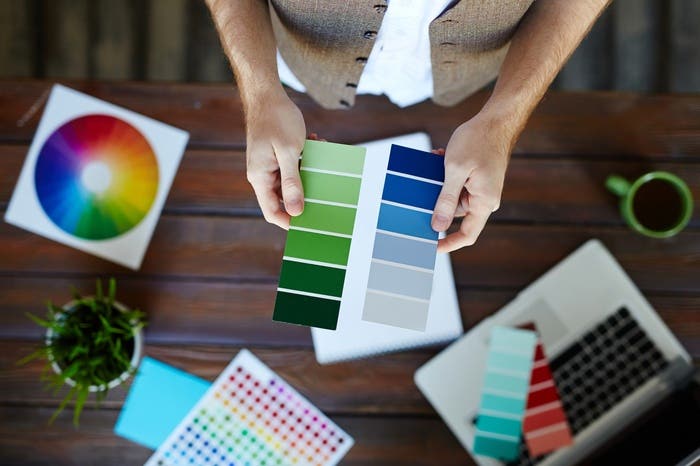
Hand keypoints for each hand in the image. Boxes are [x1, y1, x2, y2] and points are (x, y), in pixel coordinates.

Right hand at [245, 88, 305, 228]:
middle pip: (283, 199)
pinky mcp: (277, 156)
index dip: (290, 222)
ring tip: (318, 154)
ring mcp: (269, 165)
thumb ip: (292, 183)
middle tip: (325, 188)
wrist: (267, 94)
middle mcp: (263, 175)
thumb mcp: (288, 152)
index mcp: (260, 178)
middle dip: (305, 194)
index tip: (310, 223)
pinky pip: (293, 166)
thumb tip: (297, 211)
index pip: (272, 212)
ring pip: (291, 182)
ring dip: (308, 172)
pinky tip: (314, 143)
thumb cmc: (276, 119)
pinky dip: (305, 159)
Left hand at [431, 113, 513, 251]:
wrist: (496, 119)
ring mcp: (482, 189)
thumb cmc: (479, 140)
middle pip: (455, 214)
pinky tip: (440, 159)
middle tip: (419, 192)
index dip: (448, 244)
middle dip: (435, 202)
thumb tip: (438, 226)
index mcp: (484, 202)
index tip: (431, 247)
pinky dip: (446, 175)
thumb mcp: (455, 170)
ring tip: (433, 164)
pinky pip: (457, 184)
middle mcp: (485, 199)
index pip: (467, 235)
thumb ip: (445, 200)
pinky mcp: (478, 179)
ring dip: (439, 184)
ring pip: (452, 196)